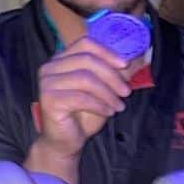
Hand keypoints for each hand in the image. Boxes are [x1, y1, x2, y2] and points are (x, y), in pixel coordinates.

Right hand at [33, 37, 134, 162]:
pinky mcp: (49, 99)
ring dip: (108, 93)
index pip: (85, 43)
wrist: (65, 140)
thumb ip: (115, 73)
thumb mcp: (104, 90)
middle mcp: (50, 67)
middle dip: (112, 76)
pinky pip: (80, 97)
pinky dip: (99, 105)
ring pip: (85, 78)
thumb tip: (137, 57)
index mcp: (61, 59)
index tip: (125, 65)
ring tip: (118, 106)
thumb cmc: (84, 114)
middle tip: (126, 92)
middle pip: (87, 60)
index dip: (107, 52)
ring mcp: (47, 82)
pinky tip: (108, 112)